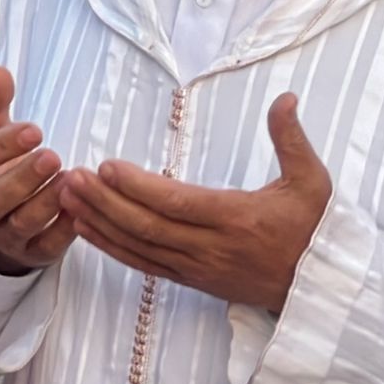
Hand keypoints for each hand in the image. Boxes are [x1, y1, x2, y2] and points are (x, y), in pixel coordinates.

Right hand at [0, 66, 75, 275]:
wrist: (4, 222)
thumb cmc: (2, 169)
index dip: (2, 147)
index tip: (33, 130)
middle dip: (23, 177)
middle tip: (51, 155)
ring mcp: (7, 235)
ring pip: (22, 223)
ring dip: (47, 202)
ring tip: (70, 179)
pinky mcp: (33, 253)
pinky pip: (48, 246)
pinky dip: (65, 229)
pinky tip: (84, 209)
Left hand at [61, 94, 331, 313]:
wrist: (317, 284)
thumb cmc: (313, 229)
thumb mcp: (312, 179)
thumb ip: (292, 138)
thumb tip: (285, 99)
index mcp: (237, 218)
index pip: (176, 202)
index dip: (138, 187)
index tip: (108, 166)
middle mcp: (211, 247)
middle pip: (147, 226)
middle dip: (105, 202)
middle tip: (72, 177)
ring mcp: (198, 267)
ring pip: (139, 247)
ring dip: (99, 223)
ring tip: (67, 198)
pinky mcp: (192, 279)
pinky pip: (144, 264)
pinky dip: (112, 247)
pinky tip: (87, 229)